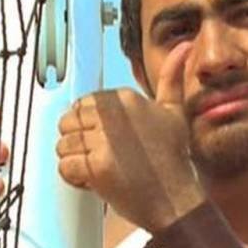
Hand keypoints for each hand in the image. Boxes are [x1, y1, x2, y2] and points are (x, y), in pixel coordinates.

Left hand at [55, 43, 206, 233]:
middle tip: (99, 157)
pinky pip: (65, 166)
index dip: (89, 127)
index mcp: (126, 98)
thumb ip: (171, 79)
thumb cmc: (172, 161)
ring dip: (74, 161)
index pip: (83, 104)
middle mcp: (115, 114)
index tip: (106, 141)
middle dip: (77, 142)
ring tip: (97, 170)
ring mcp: (105, 140)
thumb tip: (183, 47)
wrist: (175, 200)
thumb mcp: (174, 113)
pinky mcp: (97, 165)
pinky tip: (94, 182)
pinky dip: (74, 178)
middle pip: (68, 122)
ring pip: (63, 145)